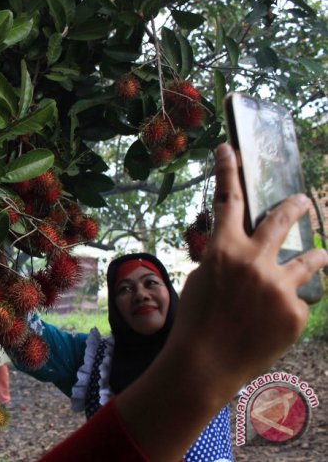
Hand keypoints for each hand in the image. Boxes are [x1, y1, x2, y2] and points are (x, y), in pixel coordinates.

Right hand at [117, 144, 327, 460]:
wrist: (207, 362)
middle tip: (304, 200)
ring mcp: (279, 285)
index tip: (229, 148)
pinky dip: (292, 303)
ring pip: (310, 259)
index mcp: (223, 250)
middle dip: (296, 206)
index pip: (228, 201)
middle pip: (282, 219)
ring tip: (317, 256)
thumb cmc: (196, 321)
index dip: (227, 172)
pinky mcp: (296, 310)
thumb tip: (243, 251)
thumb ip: (225, 258)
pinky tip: (275, 321)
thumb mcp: (202, 279)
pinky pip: (302, 297)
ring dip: (313, 257)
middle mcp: (254, 260)